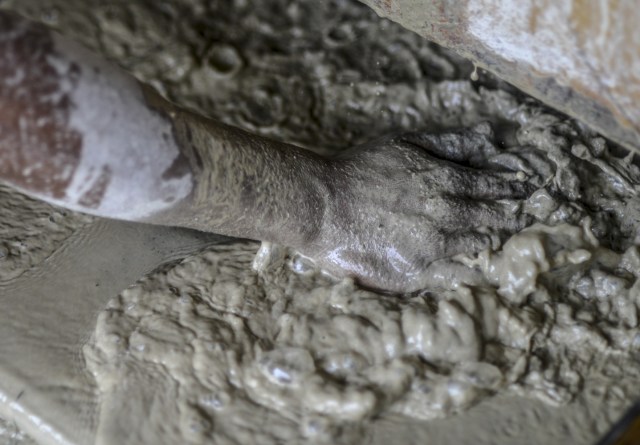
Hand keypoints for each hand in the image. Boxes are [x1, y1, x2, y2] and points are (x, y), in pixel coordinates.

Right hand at [297, 126, 535, 292]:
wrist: (323, 208)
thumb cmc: (361, 171)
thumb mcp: (405, 143)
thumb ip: (449, 142)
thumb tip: (490, 135)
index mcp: (445, 182)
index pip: (492, 186)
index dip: (512, 188)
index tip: (526, 190)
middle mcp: (446, 215)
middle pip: (492, 218)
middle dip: (513, 216)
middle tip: (528, 216)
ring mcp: (433, 246)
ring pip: (477, 245)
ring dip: (491, 240)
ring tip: (498, 238)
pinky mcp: (417, 271)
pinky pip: (455, 274)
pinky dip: (470, 269)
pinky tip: (477, 267)